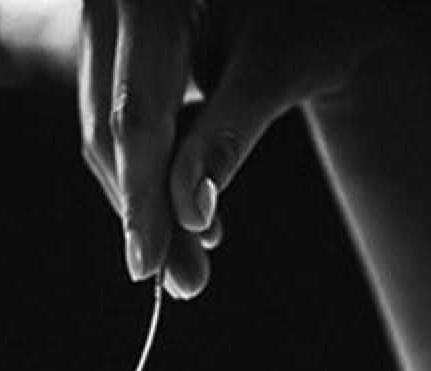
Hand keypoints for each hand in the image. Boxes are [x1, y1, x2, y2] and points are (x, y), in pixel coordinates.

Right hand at [80, 0, 426, 297]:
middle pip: (110, 134)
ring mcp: (109, 32)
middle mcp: (111, 11)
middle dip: (145, 213)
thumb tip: (192, 216)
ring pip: (110, 136)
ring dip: (149, 203)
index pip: (134, 120)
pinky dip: (156, 174)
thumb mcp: (274, 69)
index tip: (147, 266)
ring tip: (192, 260)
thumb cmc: (310, 18)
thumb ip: (228, 133)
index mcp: (146, 2)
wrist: (322, 0)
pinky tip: (190, 213)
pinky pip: (124, 125)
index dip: (139, 198)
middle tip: (183, 283)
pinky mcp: (118, 53)